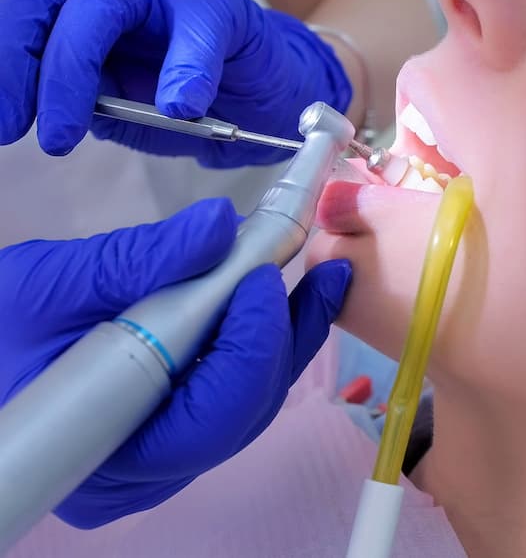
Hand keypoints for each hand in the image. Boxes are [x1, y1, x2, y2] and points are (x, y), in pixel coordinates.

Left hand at [0, 0, 350, 166]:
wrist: (269, 100)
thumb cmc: (189, 102)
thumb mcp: (117, 108)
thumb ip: (82, 103)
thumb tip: (39, 115)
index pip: (15, 18)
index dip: (0, 65)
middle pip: (42, 1)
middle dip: (20, 64)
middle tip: (15, 125)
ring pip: (100, 6)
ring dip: (76, 71)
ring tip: (68, 132)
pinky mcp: (218, 4)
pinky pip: (192, 35)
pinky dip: (184, 74)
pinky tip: (180, 107)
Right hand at [0, 199, 351, 526]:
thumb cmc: (2, 335)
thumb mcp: (51, 288)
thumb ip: (135, 262)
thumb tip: (218, 227)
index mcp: (110, 459)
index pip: (210, 419)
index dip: (248, 350)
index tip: (259, 278)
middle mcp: (153, 472)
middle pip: (248, 409)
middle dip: (285, 334)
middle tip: (319, 270)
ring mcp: (174, 453)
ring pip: (254, 398)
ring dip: (288, 333)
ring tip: (319, 276)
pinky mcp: (186, 424)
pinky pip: (241, 387)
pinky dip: (265, 339)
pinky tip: (283, 297)